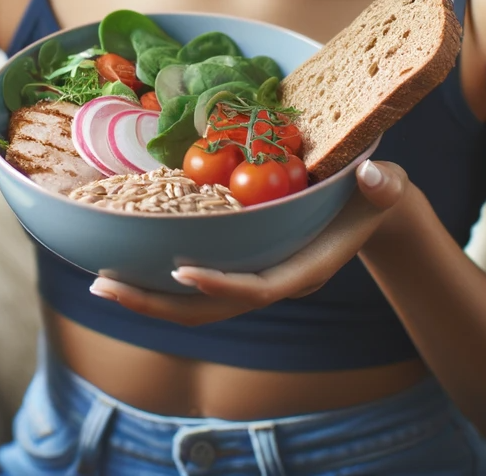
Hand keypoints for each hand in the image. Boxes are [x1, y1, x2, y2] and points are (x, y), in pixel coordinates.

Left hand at [89, 159, 409, 325]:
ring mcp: (250, 277)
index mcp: (304, 268)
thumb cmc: (373, 195)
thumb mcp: (386, 185)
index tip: (180, 274)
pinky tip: (123, 264)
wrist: (365, 212)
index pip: (259, 287)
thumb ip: (384, 185)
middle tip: (103, 287)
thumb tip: (373, 177)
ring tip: (100, 284)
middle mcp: (271, 280)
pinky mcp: (237, 265)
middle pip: (210, 308)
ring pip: (194, 304)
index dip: (221, 286)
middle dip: (157, 303)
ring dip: (146, 297)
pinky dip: (157, 280)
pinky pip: (193, 282)